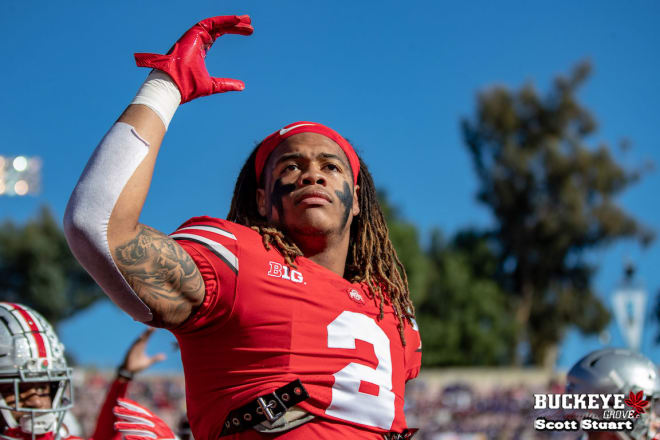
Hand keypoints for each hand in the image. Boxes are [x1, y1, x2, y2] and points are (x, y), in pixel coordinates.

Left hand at [113, 398, 175, 439]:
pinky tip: (126, 437)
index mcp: (154, 420)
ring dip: (127, 426)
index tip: (119, 400)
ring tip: (115, 426)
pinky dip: (136, 437)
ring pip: (141, 426)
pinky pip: (146, 438)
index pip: (141, 410)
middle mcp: (156, 423)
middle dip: (126, 413)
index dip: (130, 404)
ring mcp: (157, 432)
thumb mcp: (152, 429)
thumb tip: (124, 422)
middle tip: (114, 410)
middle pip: (139, 416)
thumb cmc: (162, 439)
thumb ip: (140, 425)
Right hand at [119, 328, 165, 375]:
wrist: (129, 372)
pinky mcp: (130, 352)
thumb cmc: (137, 366)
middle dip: (147, 332)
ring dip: (143, 335)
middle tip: (152, 327)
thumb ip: (155, 358)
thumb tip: (165, 357)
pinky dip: (137, 342)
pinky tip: (140, 337)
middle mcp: (137, 347)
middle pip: (143, 338)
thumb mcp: (148, 362)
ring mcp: (133, 349)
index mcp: (141, 347)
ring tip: (147, 330)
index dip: (150, 334)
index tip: (155, 328)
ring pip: (139, 340)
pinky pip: (133, 346)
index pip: (147, 339)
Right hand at [134, 15, 252, 102]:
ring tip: (247, 20)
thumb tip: (242, 86)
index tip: (249, 31)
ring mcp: (195, 36)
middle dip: (235, 25)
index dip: (233, 31)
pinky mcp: (194, 33)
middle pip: (220, 28)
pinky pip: (212, 23)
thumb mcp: (213, 85)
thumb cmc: (189, 86)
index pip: (218, 35)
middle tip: (250, 23)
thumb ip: (227, 84)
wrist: (174, 85)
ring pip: (217, 24)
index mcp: (200, 50)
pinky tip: (237, 20)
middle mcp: (198, 41)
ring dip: (232, 21)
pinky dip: (225, 20)